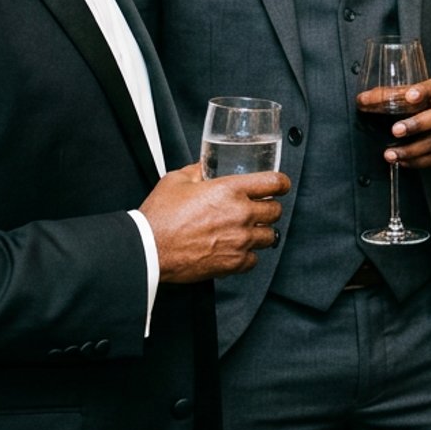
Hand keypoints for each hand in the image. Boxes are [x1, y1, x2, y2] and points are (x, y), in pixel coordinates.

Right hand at [142, 162, 288, 282]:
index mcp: (230, 190)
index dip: (281, 183)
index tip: (279, 185)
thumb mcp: (176, 180)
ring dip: (261, 232)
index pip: (274, 182)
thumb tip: (205, 166)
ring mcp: (240, 240)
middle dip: (269, 207)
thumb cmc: (160, 216)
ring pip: (270, 236)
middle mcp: (241, 214)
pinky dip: (248, 255)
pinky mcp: (233, 263)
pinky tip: (237, 249)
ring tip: (248, 230)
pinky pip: (254, 259)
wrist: (149, 248)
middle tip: (259, 208)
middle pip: (275, 210)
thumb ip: (197, 170)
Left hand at [358, 77, 430, 167]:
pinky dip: (419, 160)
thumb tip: (363, 100)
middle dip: (416, 124)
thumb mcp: (423, 92)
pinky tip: (402, 161)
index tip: (409, 96)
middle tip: (395, 130)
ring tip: (390, 154)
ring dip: (412, 149)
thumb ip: (397, 95)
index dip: (424, 91)